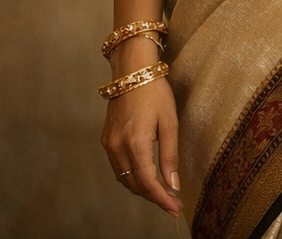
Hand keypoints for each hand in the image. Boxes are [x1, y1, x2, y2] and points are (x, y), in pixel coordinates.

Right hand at [101, 52, 181, 216]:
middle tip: (173, 203)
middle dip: (153, 197)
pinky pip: (118, 167)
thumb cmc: (156, 93)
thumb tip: (173, 184)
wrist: (132, 72)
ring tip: (163, 192)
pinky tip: (146, 176)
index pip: (147, 182)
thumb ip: (170, 155)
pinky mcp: (106, 140)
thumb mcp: (170, 122)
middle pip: (134, 184)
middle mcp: (117, 147)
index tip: (175, 209)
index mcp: (135, 143)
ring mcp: (108, 144)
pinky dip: (132, 176)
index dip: (161, 199)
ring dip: (142, 188)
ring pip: (124, 178)